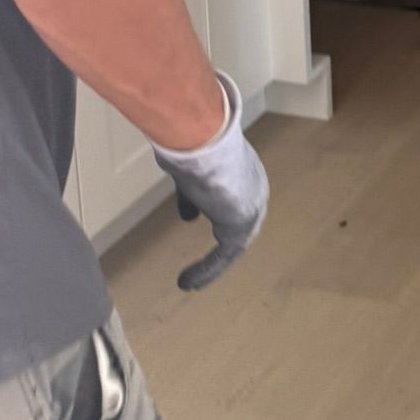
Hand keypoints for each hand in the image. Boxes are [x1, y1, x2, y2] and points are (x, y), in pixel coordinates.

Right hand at [152, 73, 269, 291]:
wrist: (204, 139)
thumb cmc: (193, 137)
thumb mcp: (185, 153)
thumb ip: (181, 163)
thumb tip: (167, 164)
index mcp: (242, 164)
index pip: (227, 190)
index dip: (208, 204)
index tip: (189, 215)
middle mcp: (252, 185)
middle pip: (233, 217)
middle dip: (218, 235)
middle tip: (201, 256)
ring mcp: (251, 206)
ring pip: (231, 241)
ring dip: (212, 261)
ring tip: (191, 280)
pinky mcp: (242, 225)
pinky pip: (224, 255)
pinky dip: (206, 270)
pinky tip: (187, 282)